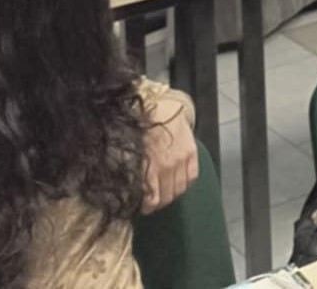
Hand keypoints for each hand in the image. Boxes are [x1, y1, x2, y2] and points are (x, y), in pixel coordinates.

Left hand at [141, 91, 197, 213]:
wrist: (162, 108)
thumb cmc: (140, 130)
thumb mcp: (129, 152)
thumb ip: (129, 173)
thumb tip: (123, 192)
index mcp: (149, 167)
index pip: (152, 200)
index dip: (147, 208)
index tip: (142, 209)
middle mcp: (167, 166)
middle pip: (167, 197)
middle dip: (158, 204)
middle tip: (152, 204)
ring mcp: (182, 160)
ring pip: (180, 190)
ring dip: (172, 195)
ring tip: (164, 195)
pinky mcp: (192, 153)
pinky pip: (192, 177)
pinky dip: (185, 184)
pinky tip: (177, 183)